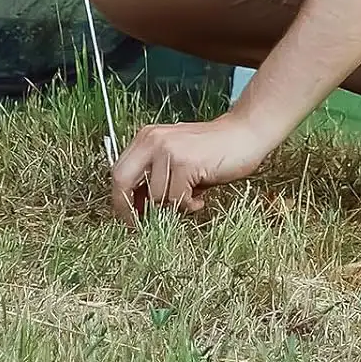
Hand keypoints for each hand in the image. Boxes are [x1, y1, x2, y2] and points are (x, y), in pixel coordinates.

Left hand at [110, 115, 275, 224]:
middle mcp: (152, 141)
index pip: (118, 171)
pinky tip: (200, 197)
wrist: (242, 135)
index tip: (128, 219)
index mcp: (145, 138)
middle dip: (129, 208)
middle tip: (141, 226)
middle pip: (122, 179)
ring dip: (173, 206)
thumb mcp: (175, 162)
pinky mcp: (186, 163)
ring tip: (191, 199)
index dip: (119, 199)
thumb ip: (155, 179)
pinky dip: (189, 206)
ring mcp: (168, 150)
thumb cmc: (210, 153)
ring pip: (155, 195)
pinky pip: (177, 199)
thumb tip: (136, 210)